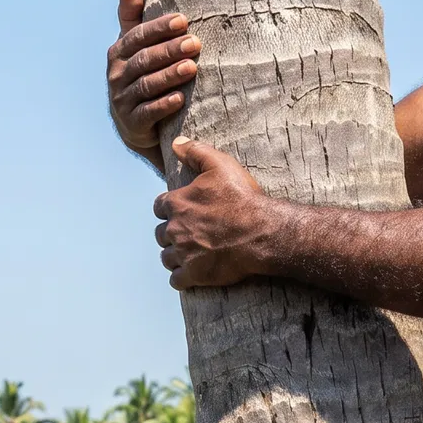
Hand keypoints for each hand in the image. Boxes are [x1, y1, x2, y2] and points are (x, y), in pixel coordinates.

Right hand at [107, 0, 201, 168]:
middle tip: (195, 43)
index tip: (182, 20)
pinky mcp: (132, 123)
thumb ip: (132, 20)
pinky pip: (148, 112)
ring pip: (147, 85)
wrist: (133, 124)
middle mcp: (117, 75)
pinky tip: (181, 98)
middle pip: (144, 59)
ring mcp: (123, 100)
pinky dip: (164, 105)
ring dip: (169, 75)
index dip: (159, 28)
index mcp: (119, 53)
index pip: (137, 36)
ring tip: (192, 67)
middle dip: (170, 50)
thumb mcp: (133, 49)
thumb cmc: (139, 76)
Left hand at [154, 138, 287, 288]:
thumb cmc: (243, 198)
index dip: (169, 209)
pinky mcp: (194, 274)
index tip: (181, 212)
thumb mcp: (221, 165)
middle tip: (190, 234)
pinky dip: (181, 278)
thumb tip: (176, 142)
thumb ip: (195, 152)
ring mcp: (184, 253)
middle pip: (161, 234)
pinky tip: (192, 274)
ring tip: (190, 254)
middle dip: (172, 234)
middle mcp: (175, 229)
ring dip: (175, 256)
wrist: (263, 233)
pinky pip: (176, 280)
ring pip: (167, 257)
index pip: (159, 207)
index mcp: (177, 203)